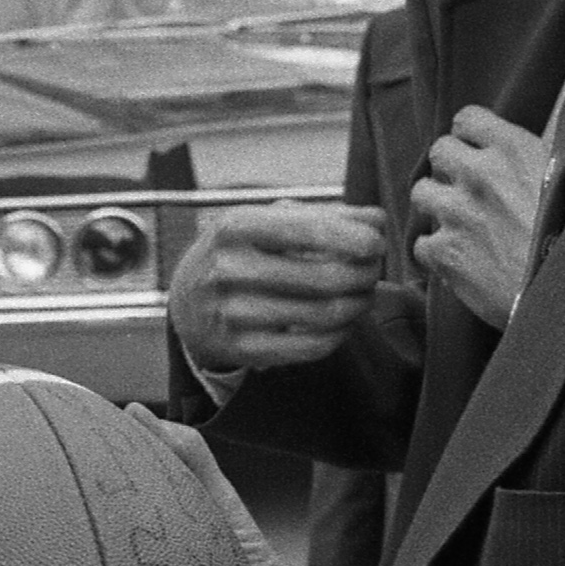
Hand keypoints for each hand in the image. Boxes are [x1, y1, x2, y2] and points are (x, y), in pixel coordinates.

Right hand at [166, 202, 393, 375]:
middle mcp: (228, 269)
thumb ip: (323, 216)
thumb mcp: (266, 222)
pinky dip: (341, 334)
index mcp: (235, 226)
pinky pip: (312, 346)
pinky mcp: (243, 349)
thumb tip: (377, 220)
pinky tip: (344, 322)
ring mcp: (233, 313)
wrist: (187, 305)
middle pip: (323, 277)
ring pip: (323, 314)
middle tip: (373, 271)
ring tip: (364, 294)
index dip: (352, 238)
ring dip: (358, 304)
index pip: (307, 231)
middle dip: (364, 274)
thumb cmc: (240, 253)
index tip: (377, 243)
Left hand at [412, 106, 545, 327]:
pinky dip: (436, 252)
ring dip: (437, 205)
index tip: (478, 151)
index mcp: (513, 149)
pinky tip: (459, 259)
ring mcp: (458, 213)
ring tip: (459, 222)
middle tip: (467, 188)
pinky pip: (421, 243)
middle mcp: (480, 174)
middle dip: (449, 168)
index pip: (467, 119)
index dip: (470, 136)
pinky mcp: (446, 253)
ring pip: (421, 193)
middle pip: (438, 152)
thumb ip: (552, 144)